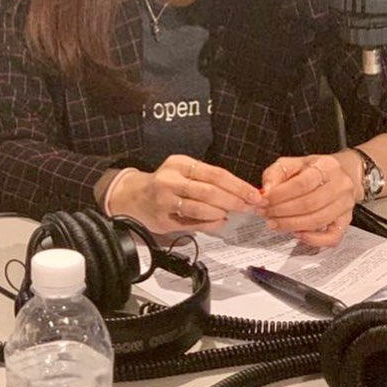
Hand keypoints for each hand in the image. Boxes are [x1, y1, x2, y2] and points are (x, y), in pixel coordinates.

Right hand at [110, 155, 259, 233]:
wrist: (131, 197)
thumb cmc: (165, 185)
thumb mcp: (183, 174)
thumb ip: (208, 182)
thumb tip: (242, 195)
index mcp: (180, 163)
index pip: (215, 173)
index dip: (238, 185)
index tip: (255, 194)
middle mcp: (171, 178)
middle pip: (210, 190)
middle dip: (235, 200)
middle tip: (251, 207)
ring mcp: (164, 199)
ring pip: (200, 206)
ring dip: (221, 212)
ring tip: (232, 214)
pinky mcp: (161, 218)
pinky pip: (190, 222)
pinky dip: (209, 223)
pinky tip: (218, 222)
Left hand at [259, 153, 357, 247]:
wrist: (339, 174)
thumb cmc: (313, 170)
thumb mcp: (292, 163)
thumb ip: (276, 174)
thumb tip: (266, 191)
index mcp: (327, 166)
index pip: (302, 183)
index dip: (280, 195)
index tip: (264, 200)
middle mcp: (340, 185)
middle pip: (309, 203)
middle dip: (282, 211)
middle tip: (265, 214)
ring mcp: (345, 205)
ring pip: (318, 220)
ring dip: (291, 225)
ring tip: (274, 223)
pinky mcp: (346, 222)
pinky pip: (332, 237)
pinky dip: (313, 239)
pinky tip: (297, 234)